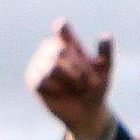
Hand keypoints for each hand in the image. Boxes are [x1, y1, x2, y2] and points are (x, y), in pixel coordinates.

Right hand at [28, 19, 114, 139]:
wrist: (86, 113)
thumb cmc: (94, 89)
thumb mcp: (104, 72)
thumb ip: (105, 53)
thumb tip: (106, 35)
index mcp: (68, 43)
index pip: (62, 29)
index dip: (61, 28)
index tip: (61, 26)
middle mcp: (50, 49)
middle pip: (60, 50)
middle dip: (78, 68)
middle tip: (87, 81)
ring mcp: (39, 63)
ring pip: (51, 67)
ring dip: (69, 80)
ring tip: (77, 87)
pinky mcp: (33, 80)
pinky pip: (42, 80)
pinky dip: (56, 89)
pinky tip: (60, 93)